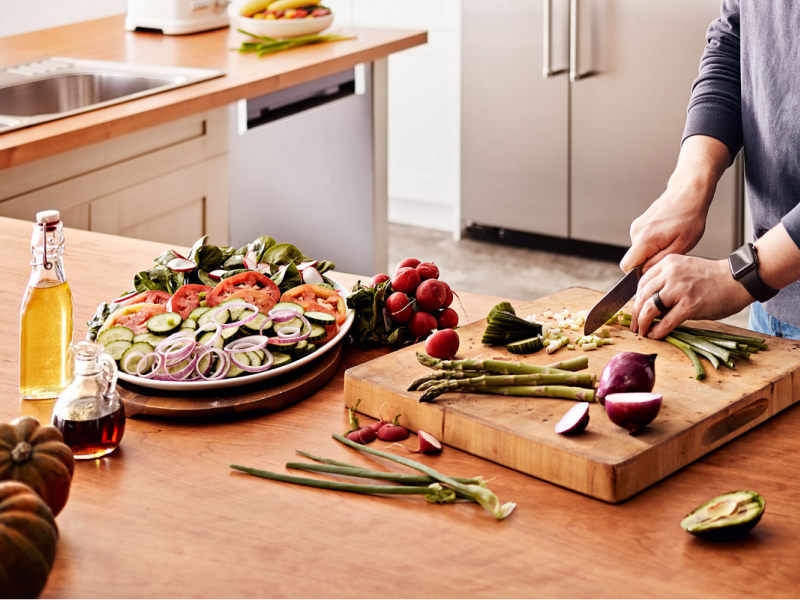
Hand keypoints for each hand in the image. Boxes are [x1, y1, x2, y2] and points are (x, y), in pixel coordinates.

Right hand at [619, 182, 710, 272]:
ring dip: (652, 251)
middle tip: (669, 252)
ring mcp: (636, 227)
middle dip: (648, 261)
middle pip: (633, 258)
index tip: (653, 269)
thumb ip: (659, 261)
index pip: (626, 266)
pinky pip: (641, 241)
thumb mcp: (682, 245)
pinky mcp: (639, 223)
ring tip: (670, 240)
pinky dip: (652, 243)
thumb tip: (645, 271)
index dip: (637, 273)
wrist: (688, 193)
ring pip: (639, 250)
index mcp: (645, 240)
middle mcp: (636, 232)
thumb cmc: (689, 217)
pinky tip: (667, 234)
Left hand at [630, 255, 752, 338]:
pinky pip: (667, 321)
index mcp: (668, 263)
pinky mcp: (690, 305)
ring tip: (642, 331)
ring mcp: (680, 289)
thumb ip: (667, 280)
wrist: (738, 280)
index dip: (636, 299)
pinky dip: (658, 330)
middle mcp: (671, 274)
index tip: (636, 309)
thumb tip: (650, 303)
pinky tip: (654, 335)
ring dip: (643, 323)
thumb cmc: (713, 278)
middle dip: (635, 313)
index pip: (642, 282)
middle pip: (643, 296)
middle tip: (634, 325)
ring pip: (650, 308)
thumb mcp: (685, 269)